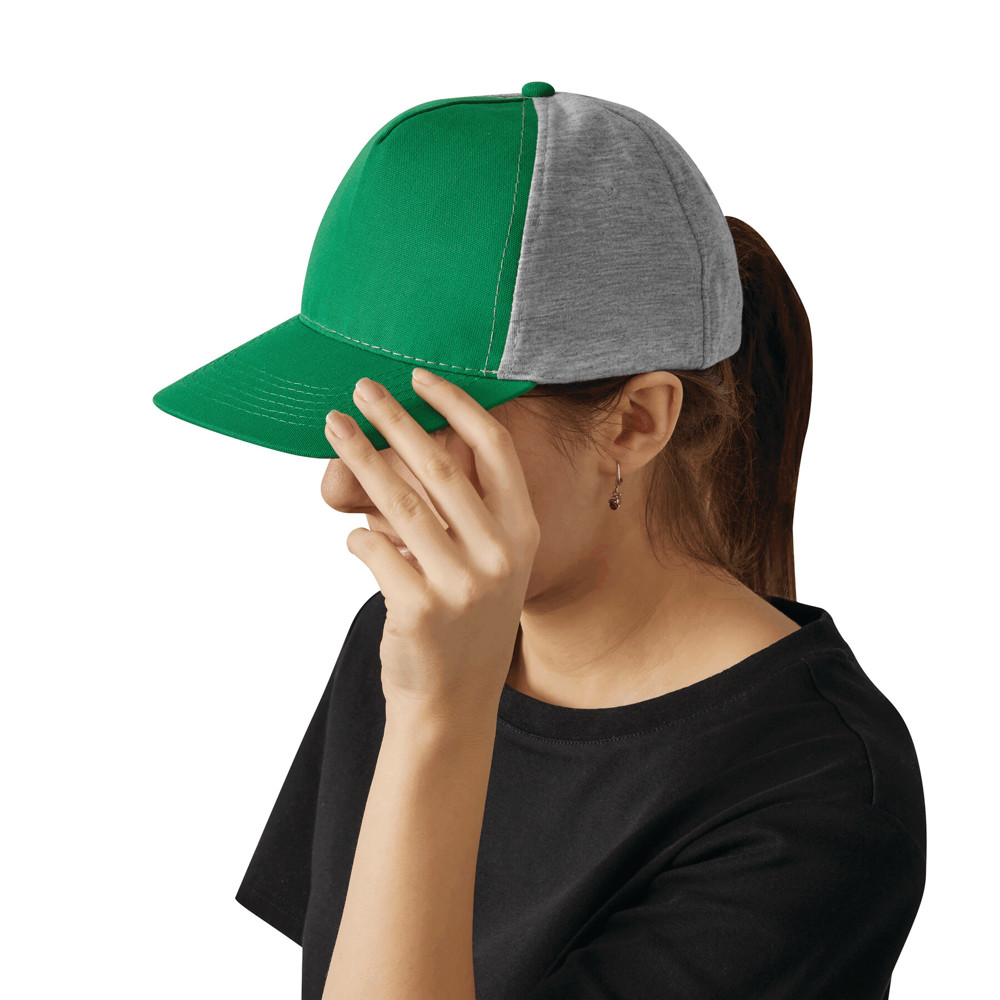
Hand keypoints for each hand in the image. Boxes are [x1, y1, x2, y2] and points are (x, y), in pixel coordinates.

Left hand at [325, 369, 539, 729]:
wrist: (453, 700)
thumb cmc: (462, 619)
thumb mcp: (482, 562)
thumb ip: (452, 508)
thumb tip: (396, 442)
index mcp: (521, 531)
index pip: (494, 448)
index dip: (456, 405)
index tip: (419, 378)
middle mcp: (500, 553)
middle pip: (439, 464)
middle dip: (395, 418)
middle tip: (362, 388)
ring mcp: (462, 584)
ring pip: (397, 500)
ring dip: (358, 457)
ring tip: (333, 427)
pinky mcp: (419, 609)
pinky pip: (371, 548)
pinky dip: (357, 537)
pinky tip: (357, 540)